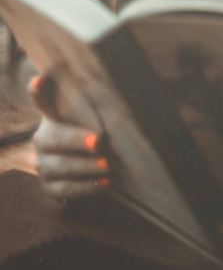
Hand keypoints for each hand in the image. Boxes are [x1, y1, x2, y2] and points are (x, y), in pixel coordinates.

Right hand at [30, 74, 112, 201]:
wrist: (88, 175)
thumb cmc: (99, 136)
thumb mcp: (100, 120)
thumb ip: (106, 110)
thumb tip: (135, 96)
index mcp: (55, 116)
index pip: (43, 100)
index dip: (39, 91)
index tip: (41, 79)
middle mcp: (44, 139)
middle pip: (54, 138)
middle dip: (77, 140)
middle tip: (99, 141)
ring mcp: (44, 165)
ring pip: (60, 166)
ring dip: (85, 166)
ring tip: (107, 165)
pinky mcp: (51, 188)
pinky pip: (66, 190)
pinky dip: (86, 187)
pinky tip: (105, 182)